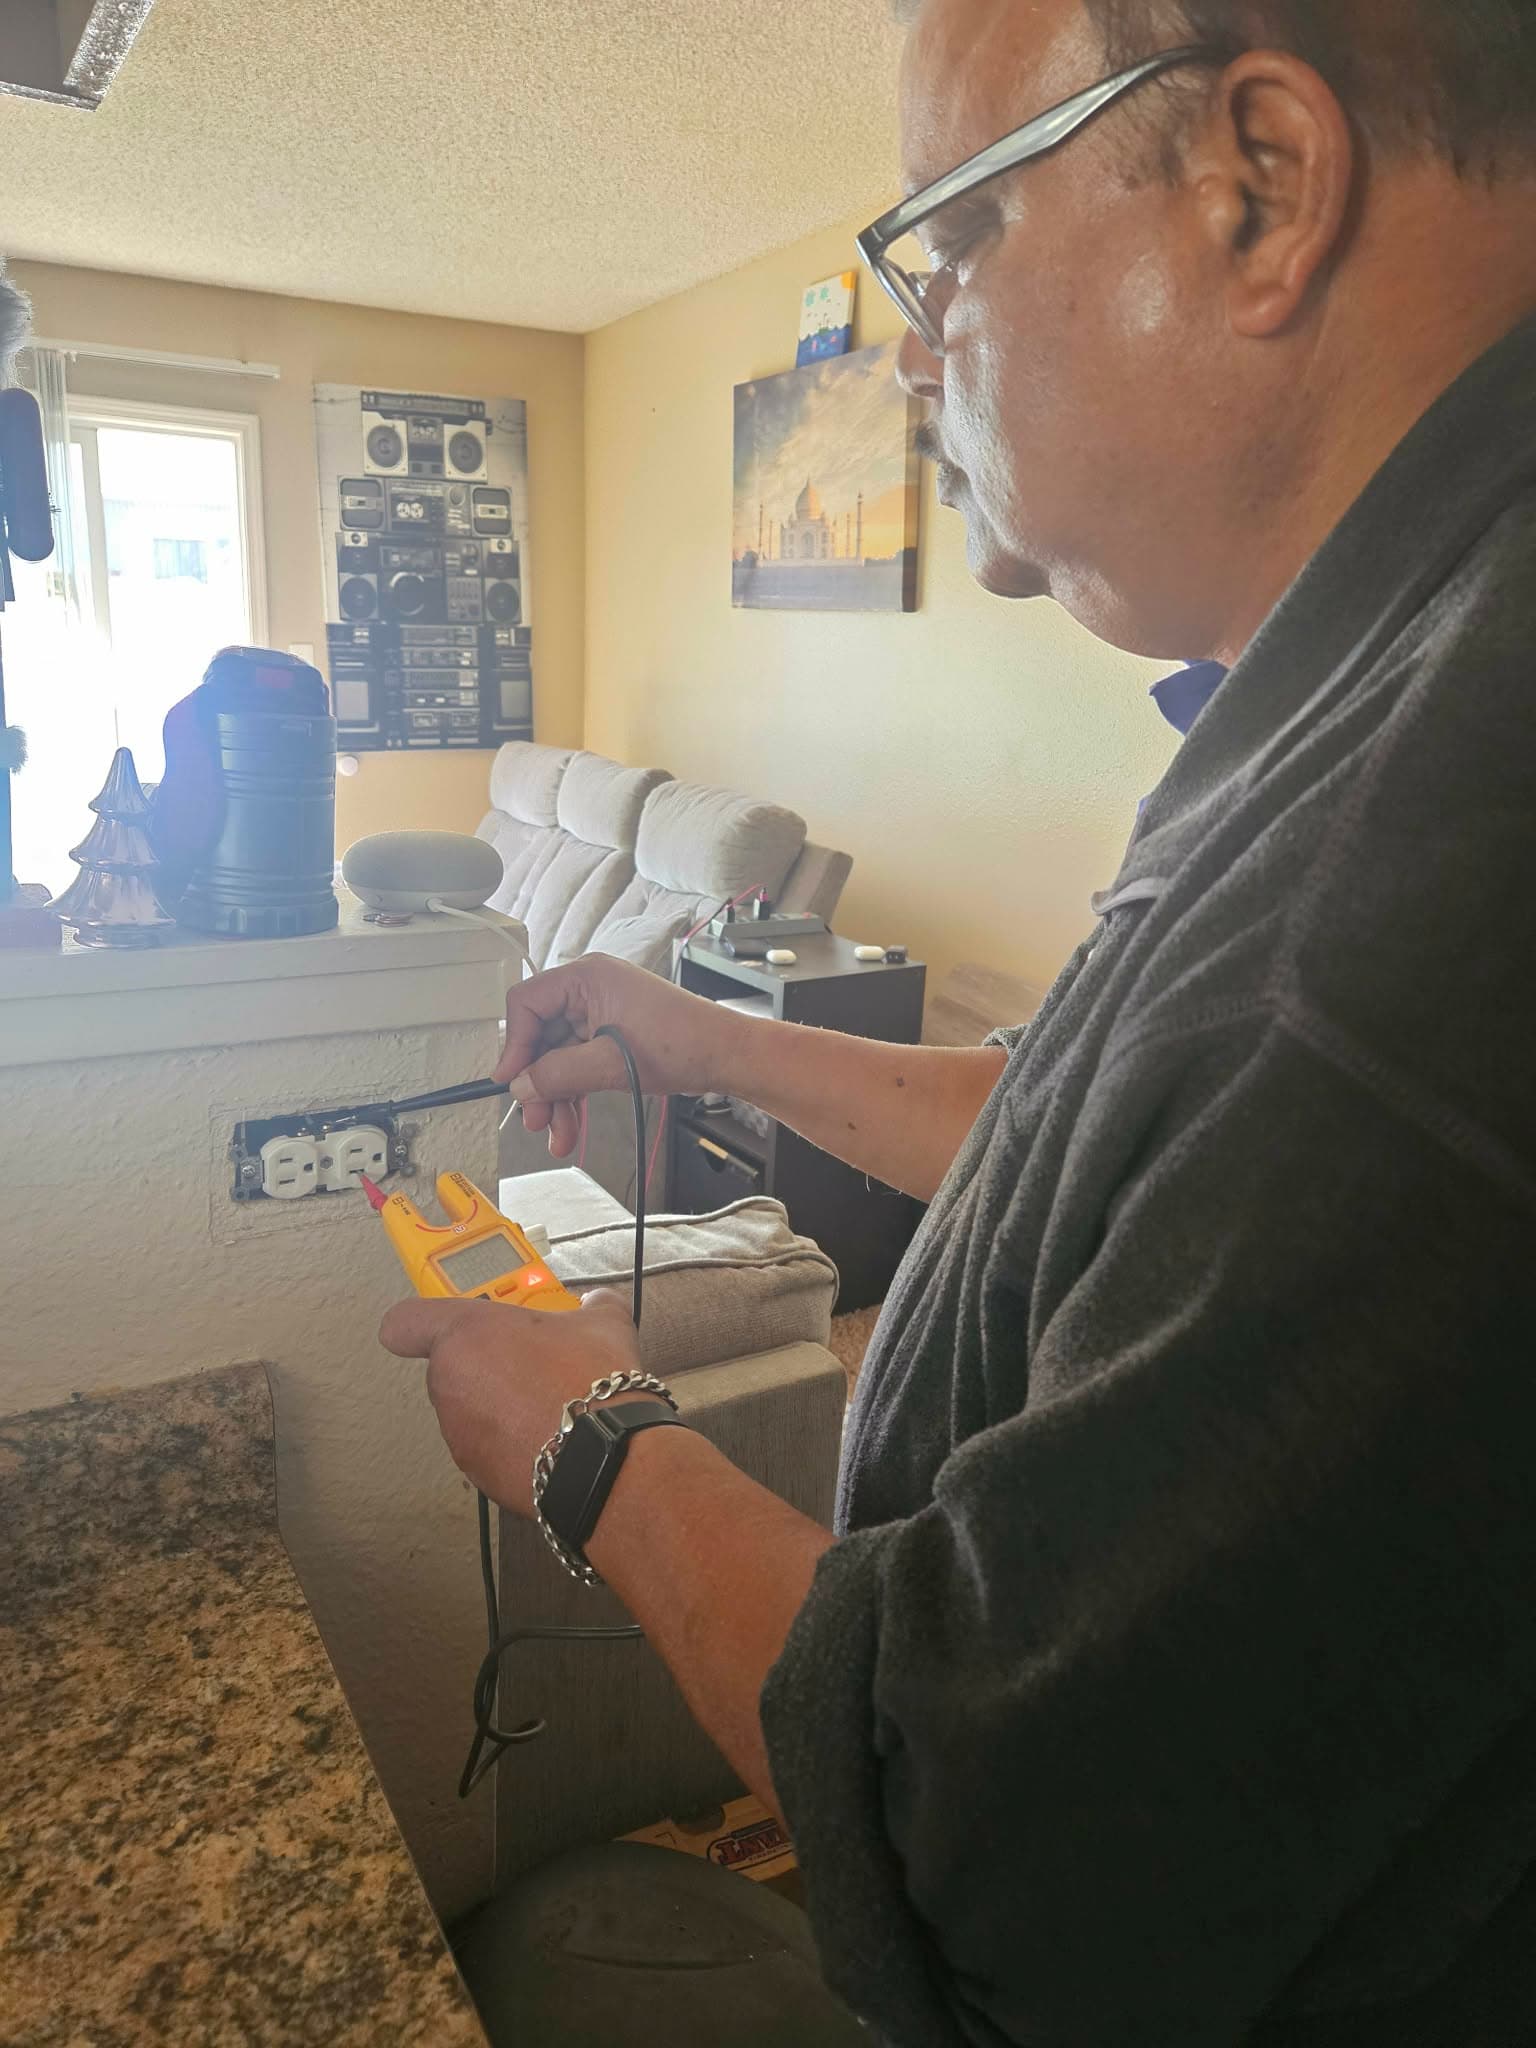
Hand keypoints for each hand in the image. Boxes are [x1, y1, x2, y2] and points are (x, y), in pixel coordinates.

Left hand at [378, 1287, 640, 1512]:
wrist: (604, 1456)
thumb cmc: (589, 1379)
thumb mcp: (603, 1323)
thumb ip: (592, 1305)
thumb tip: (599, 1302)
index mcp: (466, 1334)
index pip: (404, 1323)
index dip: (417, 1326)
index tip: (446, 1330)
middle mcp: (449, 1383)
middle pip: (450, 1369)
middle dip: (485, 1368)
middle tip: (530, 1366)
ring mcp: (458, 1433)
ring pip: (469, 1411)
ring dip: (498, 1408)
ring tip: (549, 1407)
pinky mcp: (476, 1473)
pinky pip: (487, 1449)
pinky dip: (510, 1445)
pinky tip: (552, 1440)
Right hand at [495, 954, 740, 1156]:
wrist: (726, 1057)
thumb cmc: (684, 1043)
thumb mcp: (611, 1063)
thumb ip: (559, 1074)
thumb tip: (521, 1086)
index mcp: (587, 978)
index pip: (527, 1003)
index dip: (515, 1044)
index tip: (512, 1081)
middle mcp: (590, 991)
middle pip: (541, 1037)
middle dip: (538, 1082)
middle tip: (535, 1118)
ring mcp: (601, 1014)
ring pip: (559, 1058)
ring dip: (556, 1097)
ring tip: (557, 1134)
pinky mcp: (611, 1037)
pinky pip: (579, 1065)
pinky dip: (574, 1094)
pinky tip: (571, 1126)